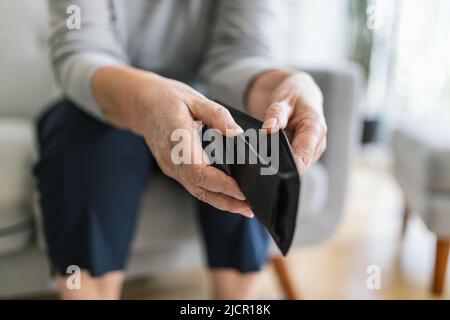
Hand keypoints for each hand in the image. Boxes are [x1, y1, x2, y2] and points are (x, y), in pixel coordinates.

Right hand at [93, 67, 252, 217]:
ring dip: (221, 202)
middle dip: (227, 201)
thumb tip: (237, 133)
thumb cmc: (167, 98)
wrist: (141, 103)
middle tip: (251, 208)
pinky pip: (193, 185)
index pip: (199, 172)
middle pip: (200, 189)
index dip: (222, 185)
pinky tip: (227, 195)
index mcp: (178, 141)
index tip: (243, 192)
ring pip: (197, 191)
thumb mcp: (194, 99)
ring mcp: (171, 167)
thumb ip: (217, 115)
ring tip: (245, 207)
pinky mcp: (173, 168)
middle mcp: (172, 160)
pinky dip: (212, 193)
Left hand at [248, 70, 326, 174]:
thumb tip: (268, 130)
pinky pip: (295, 162)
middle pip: (301, 164)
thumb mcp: (283, 100)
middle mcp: (318, 142)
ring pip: (298, 165)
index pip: (304, 155)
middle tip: (260, 166)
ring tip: (262, 161)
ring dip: (282, 165)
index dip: (291, 167)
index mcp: (315, 129)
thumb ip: (276, 115)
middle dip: (283, 167)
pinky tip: (269, 157)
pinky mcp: (306, 153)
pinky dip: (282, 161)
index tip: (273, 172)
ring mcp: (313, 150)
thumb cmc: (294, 95)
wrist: (302, 93)